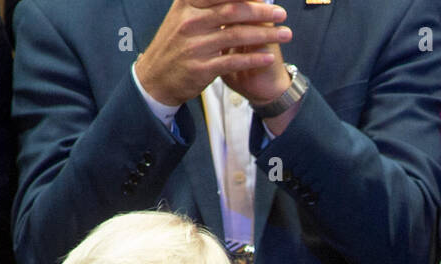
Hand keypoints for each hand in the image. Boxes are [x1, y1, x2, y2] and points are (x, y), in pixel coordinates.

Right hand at [136, 1, 291, 107]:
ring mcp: (195, 45)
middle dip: (261, 11)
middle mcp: (190, 21)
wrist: (156, 77)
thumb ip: (204, 2)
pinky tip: (269, 57)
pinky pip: (232, 62)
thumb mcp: (183, 14)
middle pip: (232, 11)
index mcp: (187, 4)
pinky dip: (253, 59)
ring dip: (265, 35)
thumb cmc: (175, 44)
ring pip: (236, 36)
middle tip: (281, 13)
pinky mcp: (201, 68)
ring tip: (285, 34)